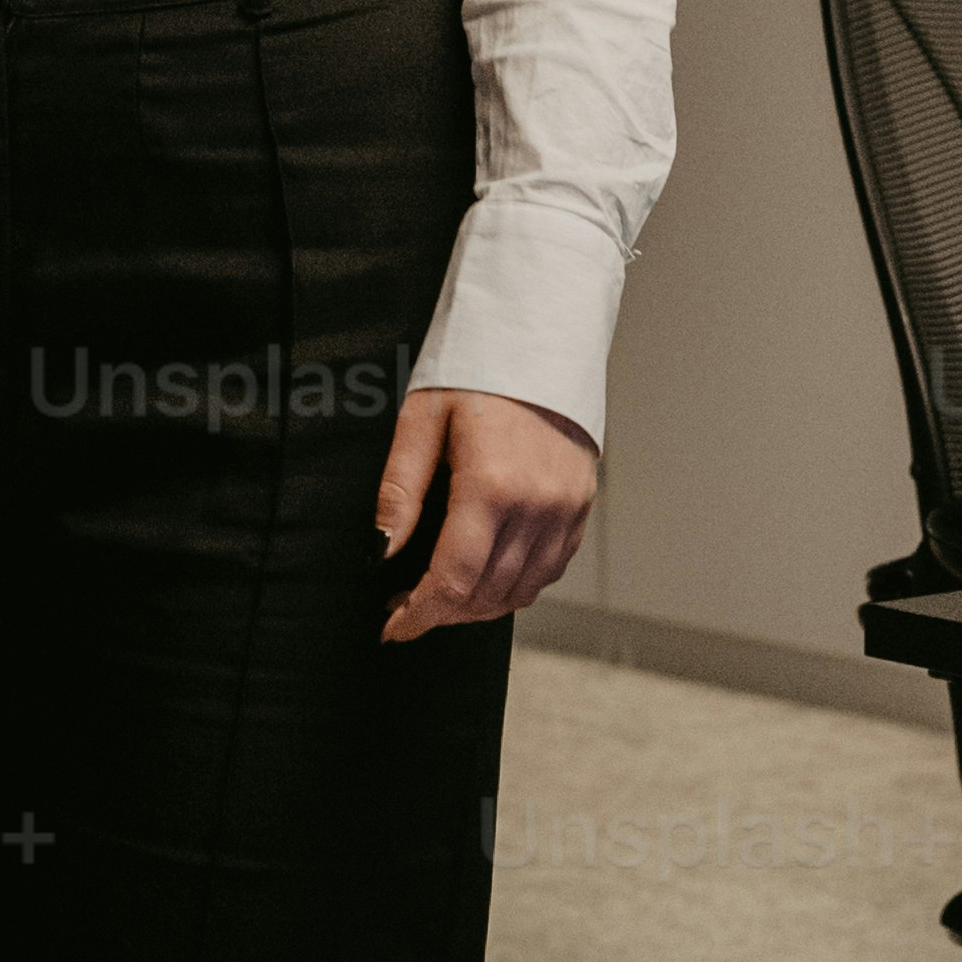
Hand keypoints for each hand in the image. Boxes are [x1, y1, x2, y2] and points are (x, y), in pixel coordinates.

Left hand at [374, 387, 597, 642]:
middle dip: (442, 613)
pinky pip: (549, 569)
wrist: (540, 334)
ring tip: (441, 597)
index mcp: (492, 485)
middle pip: (487, 593)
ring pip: (521, 590)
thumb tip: (381, 550)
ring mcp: (566, 508)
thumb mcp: (421, 420)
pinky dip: (516, 585)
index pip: (454, 578)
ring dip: (478, 606)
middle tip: (405, 609)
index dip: (420, 613)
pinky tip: (486, 576)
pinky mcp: (581, 505)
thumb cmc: (474, 370)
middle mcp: (537, 504)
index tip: (393, 627)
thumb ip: (400, 491)